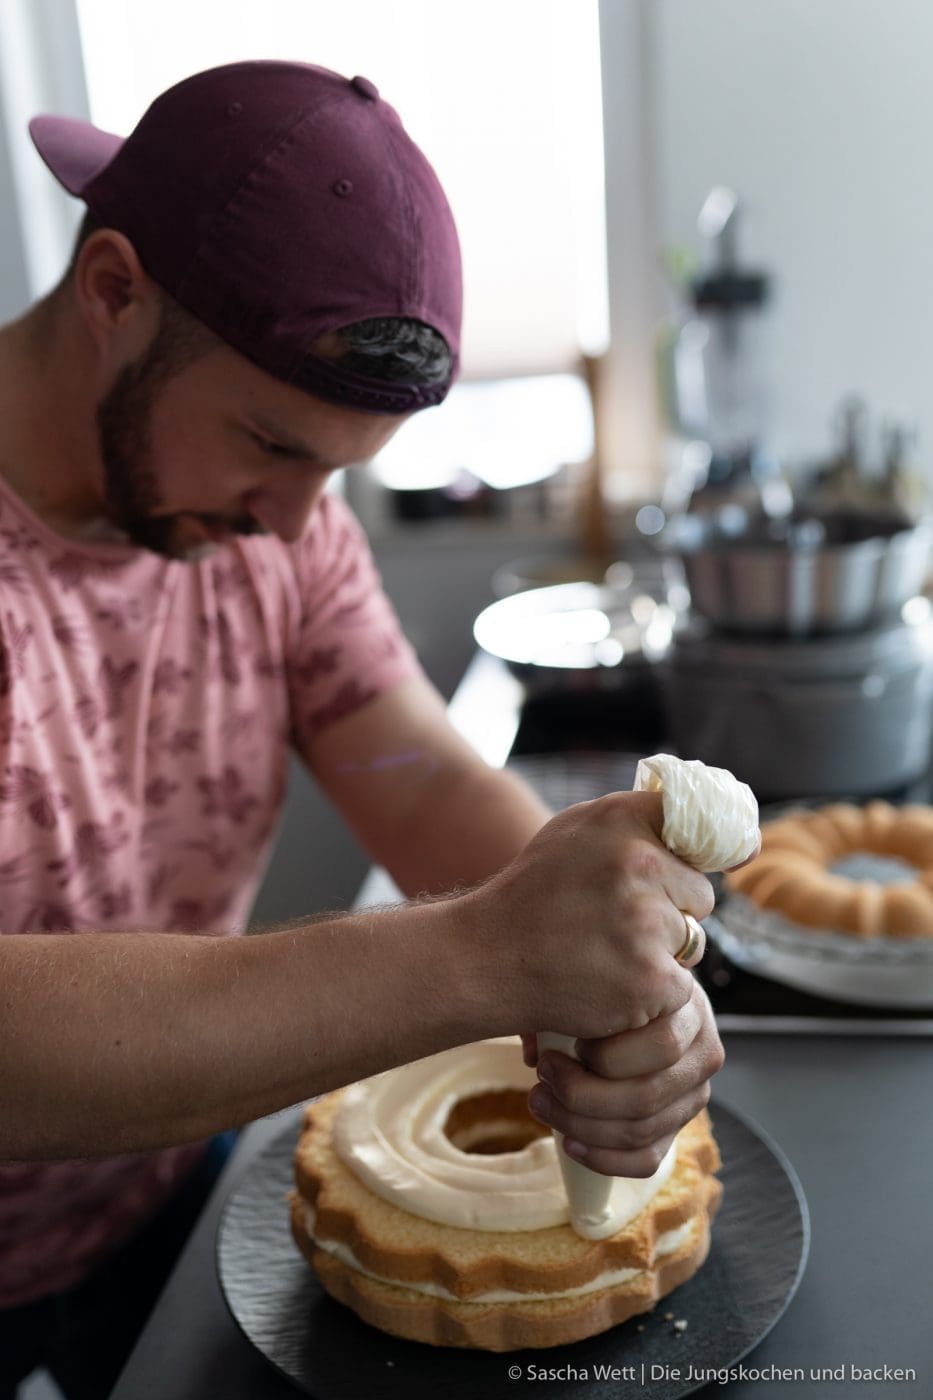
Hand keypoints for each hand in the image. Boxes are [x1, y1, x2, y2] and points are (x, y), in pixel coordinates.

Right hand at [462, 790, 715, 1039]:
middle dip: (670, 911)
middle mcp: (640, 862)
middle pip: (699, 895)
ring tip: (606, 953)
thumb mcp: (575, 831)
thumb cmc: (533, 895)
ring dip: (660, 954)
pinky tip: (609, 984)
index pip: (697, 831)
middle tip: (616, 923)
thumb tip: (705, 831)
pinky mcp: (652, 977)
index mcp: (622, 818)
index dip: (683, 859)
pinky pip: (680, 986)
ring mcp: (647, 922)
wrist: (486, 958)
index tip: (673, 875)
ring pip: (691, 942)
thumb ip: (635, 823)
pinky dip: (651, 994)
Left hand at [524, 980, 723, 1176]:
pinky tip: (569, 1142)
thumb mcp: (594, 977)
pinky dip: (604, 1158)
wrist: (636, 1001)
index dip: (606, 1054)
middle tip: (543, 1075)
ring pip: (641, 1129)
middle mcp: (702, 1054)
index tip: (564, 1045)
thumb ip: (568, 998)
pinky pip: (647, 1160)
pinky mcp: (677, 1128)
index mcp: (689, 1008)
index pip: (661, 1045)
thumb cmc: (607, 984)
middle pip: (646, 1095)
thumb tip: (535, 1049)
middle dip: (582, 1093)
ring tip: (540, 1101)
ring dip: (581, 1124)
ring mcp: (693, 1096)